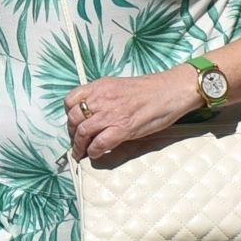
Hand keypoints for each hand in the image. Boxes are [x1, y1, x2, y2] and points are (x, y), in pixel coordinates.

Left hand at [66, 69, 197, 160]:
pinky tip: (96, 154)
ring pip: (83, 132)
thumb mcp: (120, 86)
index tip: (73, 124)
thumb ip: (104, 97)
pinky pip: (99, 144)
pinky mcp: (123, 128)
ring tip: (81, 152)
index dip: (69, 115)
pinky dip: (94, 151)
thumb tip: (94, 113)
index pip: (71, 100)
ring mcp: (111, 114)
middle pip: (74, 119)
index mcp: (101, 86)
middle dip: (72, 133)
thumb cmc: (150, 90)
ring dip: (79, 146)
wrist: (171, 90)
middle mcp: (102, 98)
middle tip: (76, 142)